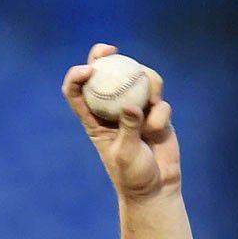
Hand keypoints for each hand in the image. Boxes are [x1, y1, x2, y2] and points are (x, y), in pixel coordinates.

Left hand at [62, 43, 179, 200]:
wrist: (157, 188)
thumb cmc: (133, 176)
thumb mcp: (126, 154)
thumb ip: (128, 128)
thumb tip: (131, 105)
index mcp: (94, 120)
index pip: (77, 92)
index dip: (77, 76)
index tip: (88, 70)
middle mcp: (113, 109)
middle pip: (106, 74)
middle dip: (105, 56)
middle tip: (111, 49)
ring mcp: (136, 108)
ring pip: (139, 80)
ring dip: (146, 85)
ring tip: (151, 106)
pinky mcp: (156, 113)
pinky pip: (160, 102)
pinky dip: (160, 114)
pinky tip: (157, 130)